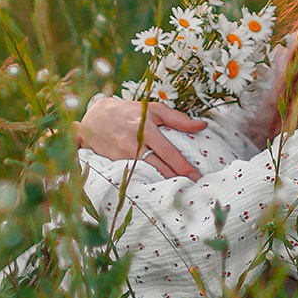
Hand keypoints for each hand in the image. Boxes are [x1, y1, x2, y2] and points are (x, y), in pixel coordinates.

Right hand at [75, 94, 205, 178]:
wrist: (95, 119)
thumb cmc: (129, 112)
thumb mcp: (153, 109)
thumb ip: (178, 118)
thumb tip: (202, 125)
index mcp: (146, 129)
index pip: (168, 152)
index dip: (183, 166)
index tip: (196, 175)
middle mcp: (134, 144)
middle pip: (160, 167)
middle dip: (177, 178)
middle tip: (192, 186)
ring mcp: (124, 157)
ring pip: (148, 174)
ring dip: (164, 183)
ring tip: (180, 188)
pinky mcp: (116, 165)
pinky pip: (136, 176)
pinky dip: (149, 182)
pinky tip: (160, 188)